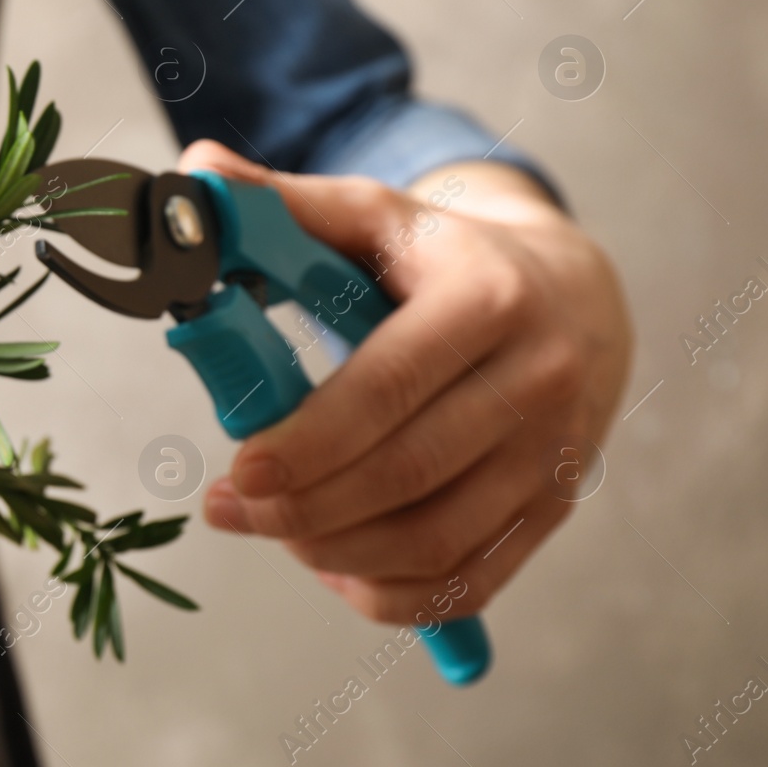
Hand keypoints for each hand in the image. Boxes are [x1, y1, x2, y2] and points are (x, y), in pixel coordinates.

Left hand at [184, 140, 631, 623]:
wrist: (576, 296)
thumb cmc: (444, 257)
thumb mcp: (373, 216)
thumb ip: (280, 203)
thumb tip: (191, 174)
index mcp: (486, 298)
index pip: (388, 388)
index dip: (308, 441)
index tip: (238, 471)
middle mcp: (536, 380)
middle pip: (406, 475)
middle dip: (301, 507)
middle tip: (228, 508)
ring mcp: (552, 454)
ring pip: (434, 541)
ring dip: (335, 552)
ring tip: (273, 527)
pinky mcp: (553, 509)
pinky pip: (467, 581)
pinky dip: (390, 592)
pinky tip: (333, 565)